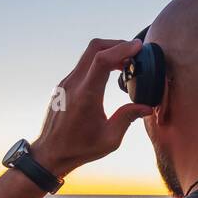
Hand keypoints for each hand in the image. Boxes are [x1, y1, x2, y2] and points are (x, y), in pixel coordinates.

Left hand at [31, 38, 152, 177]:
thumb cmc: (79, 148)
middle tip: (133, 52)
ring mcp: (66, 83)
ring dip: (107, 53)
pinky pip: (82, 65)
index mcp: (86, 96)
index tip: (137, 47)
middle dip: (116, 44)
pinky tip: (109, 74)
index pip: (102, 60)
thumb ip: (128, 118)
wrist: (50, 152)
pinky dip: (98, 62)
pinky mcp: (64, 85)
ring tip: (124, 63)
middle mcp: (74, 84)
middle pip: (94, 48)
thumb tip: (146, 107)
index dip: (122, 49)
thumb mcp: (110, 138)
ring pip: (87, 55)